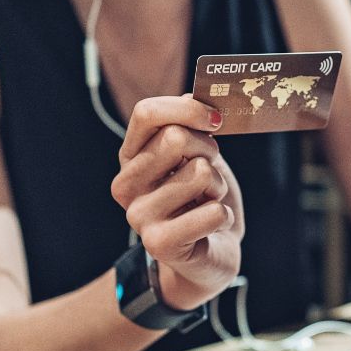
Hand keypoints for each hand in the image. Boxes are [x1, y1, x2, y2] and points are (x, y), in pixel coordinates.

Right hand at [111, 96, 243, 310]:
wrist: (211, 256)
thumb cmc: (205, 200)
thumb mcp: (199, 156)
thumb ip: (192, 127)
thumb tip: (196, 95)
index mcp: (131, 157)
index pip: (146, 113)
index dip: (187, 109)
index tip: (216, 120)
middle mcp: (126, 185)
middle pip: (175, 138)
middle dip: (209, 151)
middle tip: (210, 174)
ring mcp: (138, 216)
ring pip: (200, 173)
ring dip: (217, 187)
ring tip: (207, 203)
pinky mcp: (159, 244)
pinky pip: (212, 211)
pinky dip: (224, 216)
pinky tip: (211, 226)